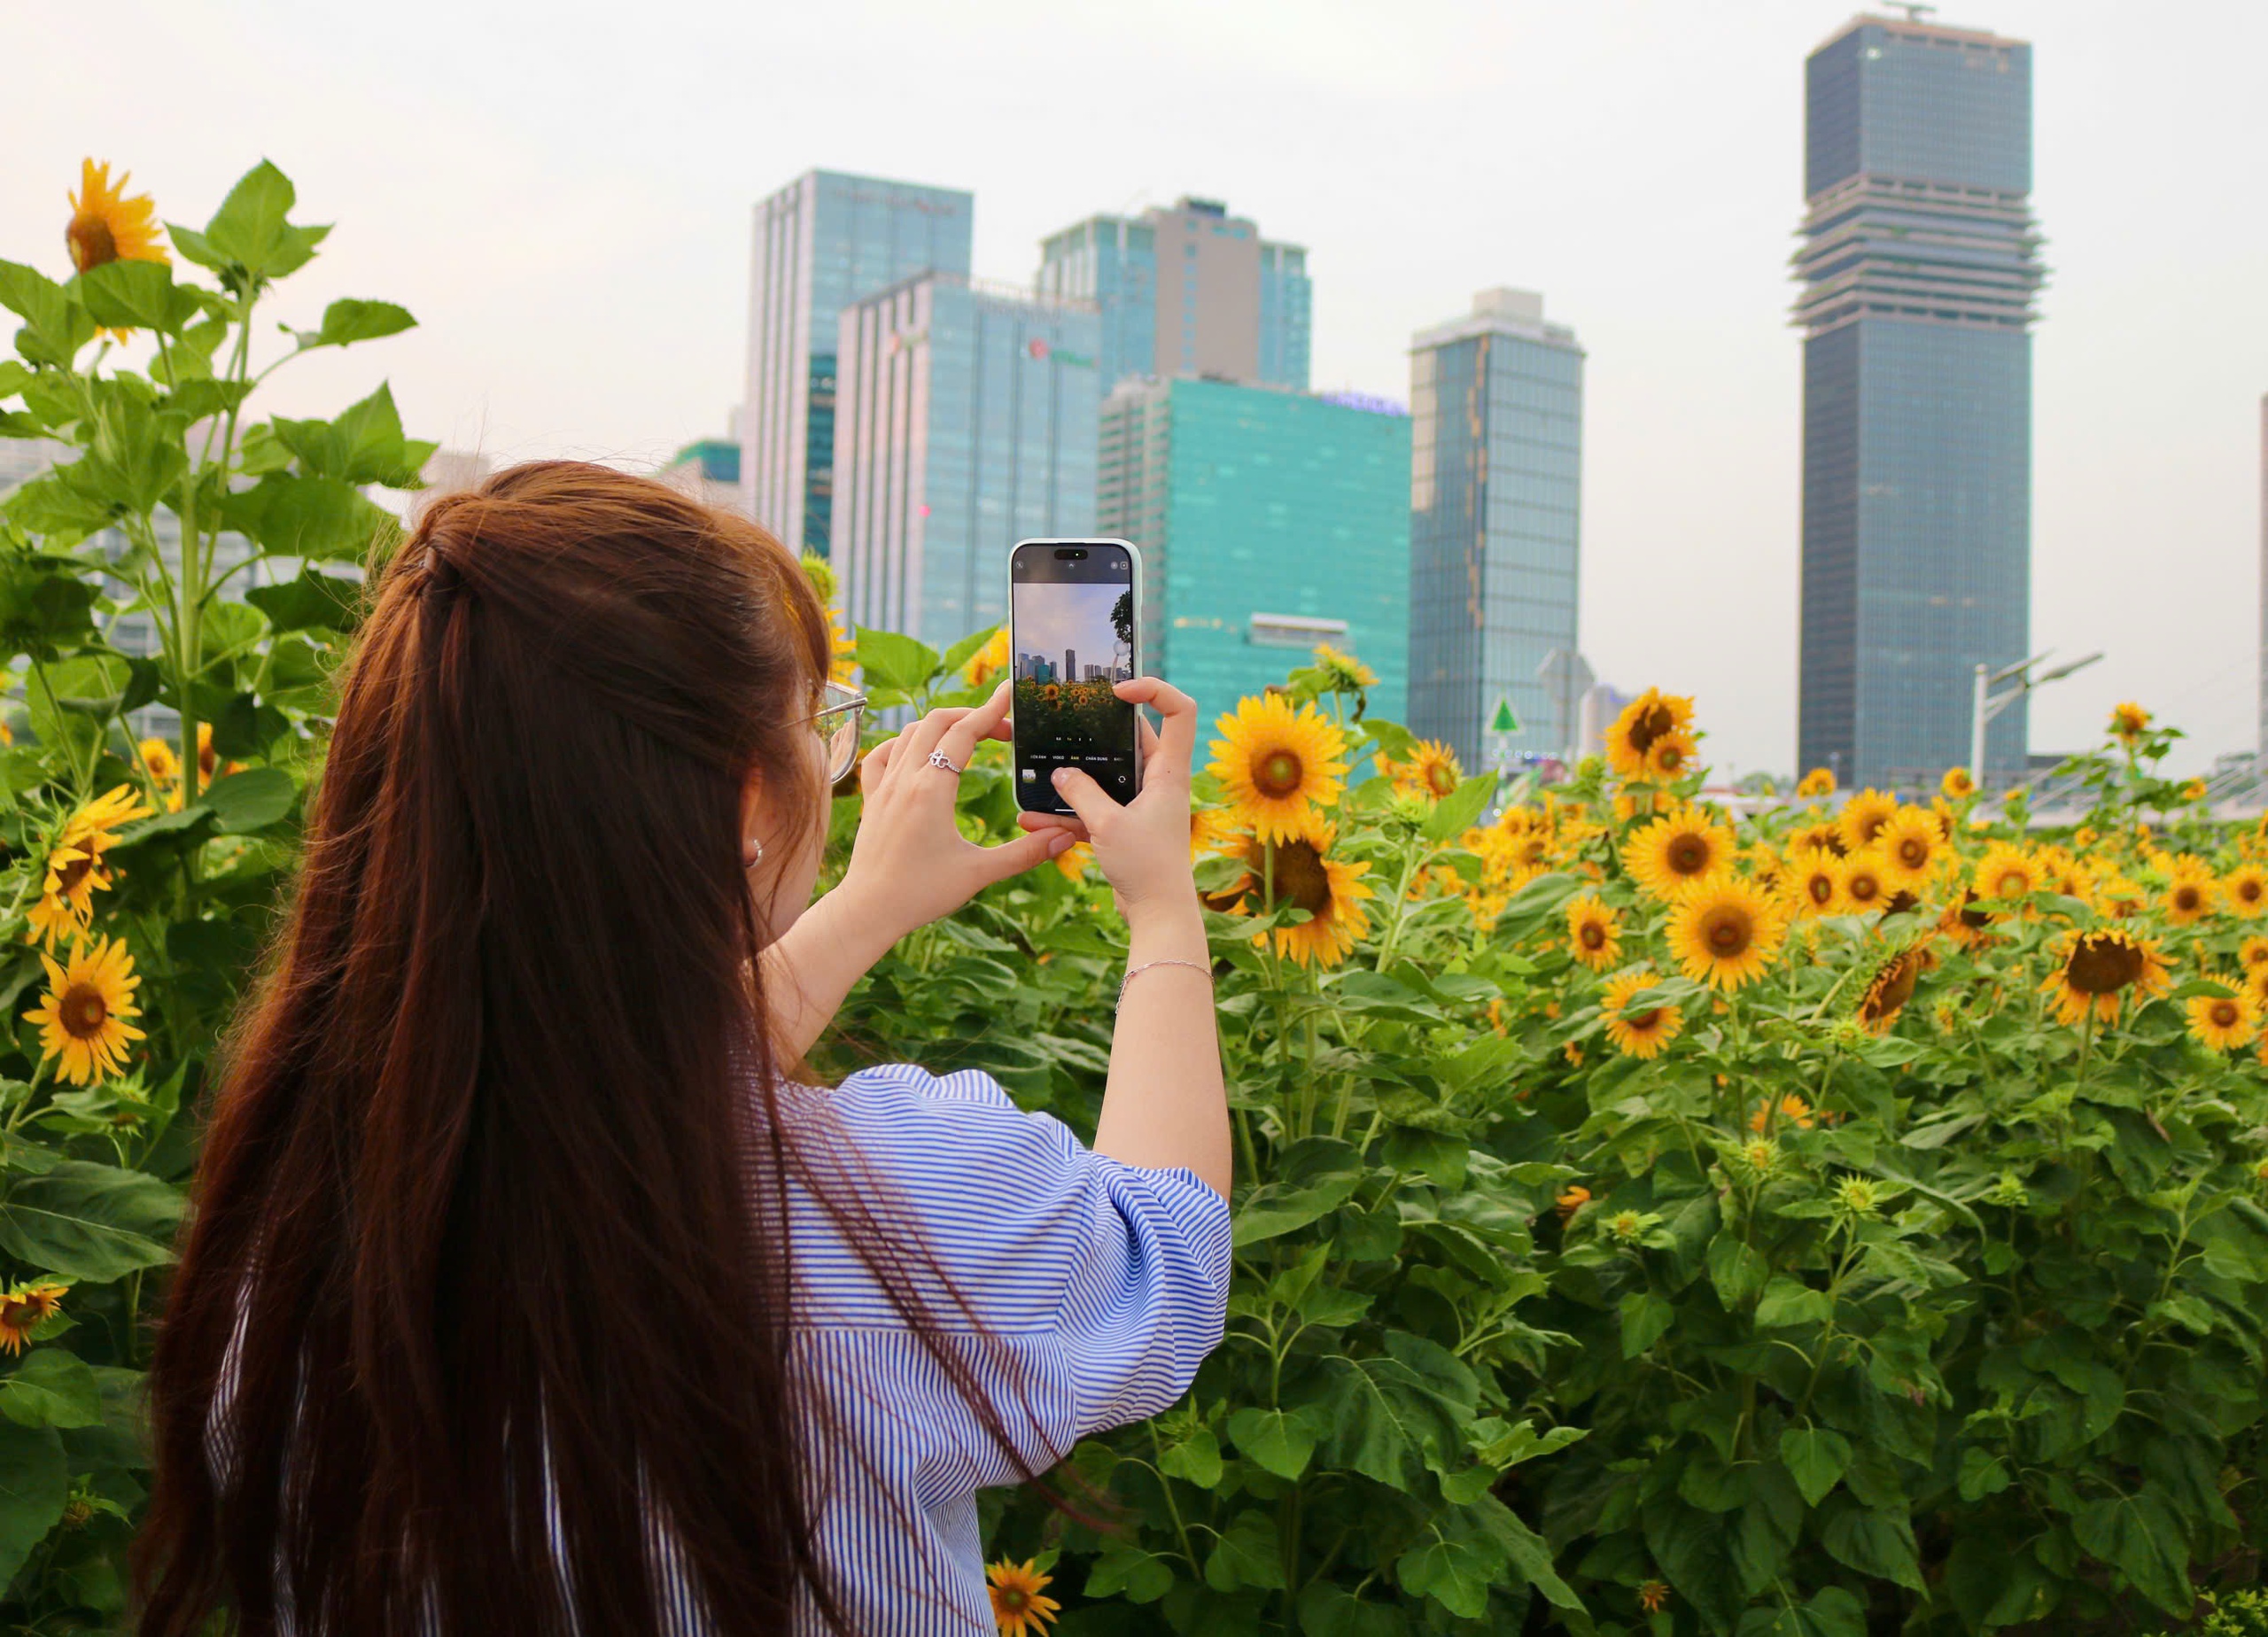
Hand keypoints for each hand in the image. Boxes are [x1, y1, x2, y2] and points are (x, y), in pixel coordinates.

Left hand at [837, 682, 1073, 945]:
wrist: (868, 910)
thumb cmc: (921, 893)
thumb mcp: (979, 874)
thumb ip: (1024, 853)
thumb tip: (1064, 837)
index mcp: (932, 789)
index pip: (964, 732)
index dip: (991, 710)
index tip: (1009, 693)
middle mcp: (905, 778)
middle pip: (937, 721)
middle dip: (972, 715)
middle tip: (1002, 729)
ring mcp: (884, 785)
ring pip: (910, 732)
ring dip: (942, 724)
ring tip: (969, 735)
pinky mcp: (872, 798)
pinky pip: (882, 753)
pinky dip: (904, 742)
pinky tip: (917, 750)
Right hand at [1018, 677, 1200, 927]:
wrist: (1157, 915)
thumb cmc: (1147, 868)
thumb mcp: (1107, 824)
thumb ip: (1081, 793)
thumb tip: (1060, 772)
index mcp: (1169, 772)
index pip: (1178, 711)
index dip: (1154, 690)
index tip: (1119, 690)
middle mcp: (1159, 781)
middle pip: (1130, 739)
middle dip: (1094, 733)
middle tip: (1064, 723)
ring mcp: (1142, 803)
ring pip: (1105, 775)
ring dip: (1074, 778)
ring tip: (1038, 773)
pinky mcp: (1126, 825)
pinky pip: (1094, 807)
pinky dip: (1068, 810)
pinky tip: (1032, 817)